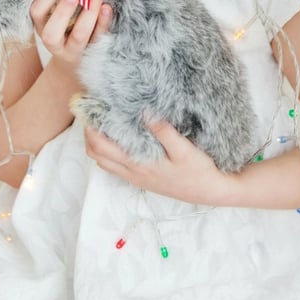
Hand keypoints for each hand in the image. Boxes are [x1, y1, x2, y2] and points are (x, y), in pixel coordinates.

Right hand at [30, 0, 111, 69]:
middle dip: (63, 11)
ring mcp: (73, 50)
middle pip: (52, 33)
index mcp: (43, 27)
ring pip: (79, 36)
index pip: (37, 13)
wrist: (75, 63)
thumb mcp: (58, 15)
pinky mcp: (92, 51)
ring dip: (89, 13)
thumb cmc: (66, 29)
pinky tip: (107, 8)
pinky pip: (98, 38)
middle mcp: (54, 42)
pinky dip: (104, 22)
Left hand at [85, 121, 227, 205]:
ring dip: (97, 143)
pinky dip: (109, 152)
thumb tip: (145, 112)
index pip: (100, 146)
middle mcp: (131, 172)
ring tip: (103, 121)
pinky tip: (120, 137)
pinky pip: (115, 166)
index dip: (90, 127)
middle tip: (93, 111)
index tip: (90, 107)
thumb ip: (164, 132)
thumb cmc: (198, 170)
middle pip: (95, 154)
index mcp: (136, 164)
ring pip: (104, 162)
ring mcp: (136, 177)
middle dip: (89, 133)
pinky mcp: (142, 178)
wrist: (210, 192)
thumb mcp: (184, 149)